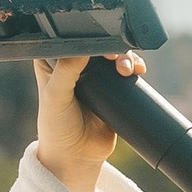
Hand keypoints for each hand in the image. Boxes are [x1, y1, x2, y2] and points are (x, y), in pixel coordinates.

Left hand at [35, 51, 141, 191]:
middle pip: (96, 44)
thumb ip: (66, 71)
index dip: (84, 34)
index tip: (99, 38)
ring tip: (127, 69)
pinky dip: (134, 66)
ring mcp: (94, 76)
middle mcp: (73, 65)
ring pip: (113, 55)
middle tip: (115, 57)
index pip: (68, 38)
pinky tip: (138, 69)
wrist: (76, 157)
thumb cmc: (56, 128)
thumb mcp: (56, 96)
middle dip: (110, 46)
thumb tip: (85, 47)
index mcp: (52, 62)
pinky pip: (126, 71)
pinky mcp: (112, 88)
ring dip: (124, 56)